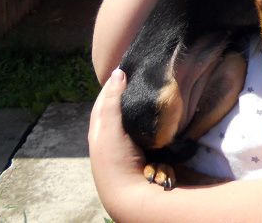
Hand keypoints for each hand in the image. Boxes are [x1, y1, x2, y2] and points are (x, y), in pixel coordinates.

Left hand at [88, 69, 146, 211]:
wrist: (132, 194)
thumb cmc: (115, 160)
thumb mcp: (109, 129)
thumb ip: (112, 101)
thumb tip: (118, 72)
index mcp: (99, 128)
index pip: (105, 97)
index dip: (115, 81)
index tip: (129, 66)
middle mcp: (113, 134)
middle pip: (122, 105)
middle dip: (131, 90)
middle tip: (146, 75)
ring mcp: (130, 141)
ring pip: (136, 115)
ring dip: (144, 103)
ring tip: (156, 87)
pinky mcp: (145, 147)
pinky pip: (149, 125)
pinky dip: (153, 116)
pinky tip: (162, 109)